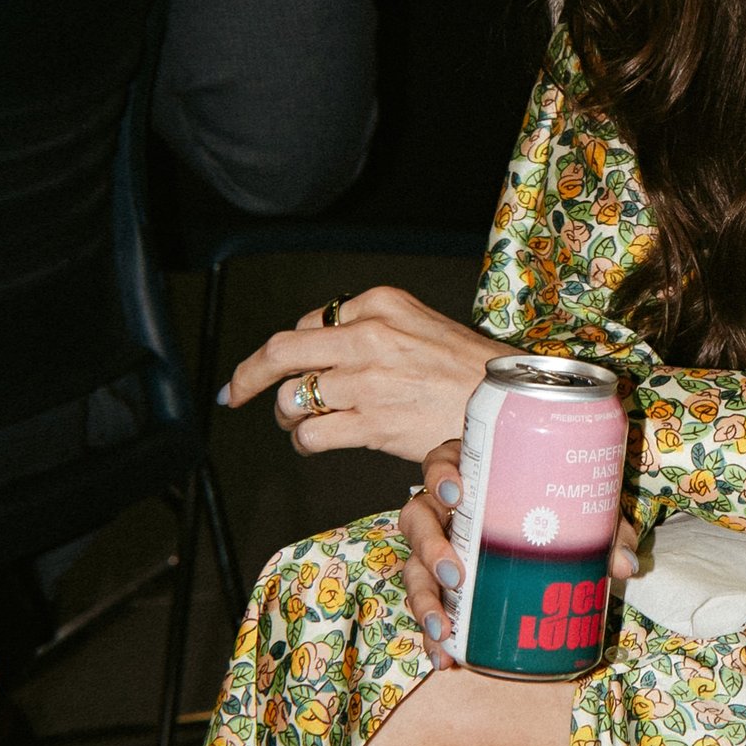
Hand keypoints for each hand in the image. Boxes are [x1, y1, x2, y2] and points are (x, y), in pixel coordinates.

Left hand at [219, 287, 501, 463]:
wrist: (512, 404)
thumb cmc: (472, 372)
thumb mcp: (422, 326)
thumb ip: (373, 329)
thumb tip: (319, 353)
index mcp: (382, 304)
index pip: (311, 322)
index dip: (289, 350)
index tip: (272, 366)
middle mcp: (369, 335)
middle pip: (283, 351)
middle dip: (248, 374)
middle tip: (234, 392)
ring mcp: (367, 380)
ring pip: (293, 397)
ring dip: (289, 415)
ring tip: (302, 422)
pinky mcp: (371, 422)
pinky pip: (311, 433)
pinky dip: (305, 441)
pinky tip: (318, 441)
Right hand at [399, 442, 642, 667]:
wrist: (549, 521)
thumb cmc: (557, 505)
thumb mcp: (581, 509)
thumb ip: (605, 530)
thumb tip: (625, 565)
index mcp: (473, 474)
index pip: (440, 463)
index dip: (440, 476)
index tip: (458, 493)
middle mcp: (444, 508)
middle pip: (416, 519)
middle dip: (431, 549)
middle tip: (458, 574)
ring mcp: (438, 544)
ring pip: (412, 566)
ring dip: (423, 599)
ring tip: (444, 629)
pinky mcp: (439, 581)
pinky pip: (426, 603)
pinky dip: (433, 632)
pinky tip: (445, 657)